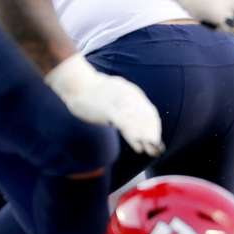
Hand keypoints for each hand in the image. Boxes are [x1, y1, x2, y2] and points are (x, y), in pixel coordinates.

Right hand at [45, 55, 162, 156]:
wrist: (75, 82)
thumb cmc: (92, 90)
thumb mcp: (113, 93)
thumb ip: (123, 102)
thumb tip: (127, 114)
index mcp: (132, 93)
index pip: (149, 112)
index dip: (154, 127)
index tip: (156, 139)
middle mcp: (130, 97)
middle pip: (147, 118)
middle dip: (153, 135)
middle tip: (158, 149)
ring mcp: (120, 104)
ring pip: (138, 124)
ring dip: (147, 139)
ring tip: (152, 151)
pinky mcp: (109, 110)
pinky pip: (125, 126)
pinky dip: (134, 138)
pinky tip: (138, 148)